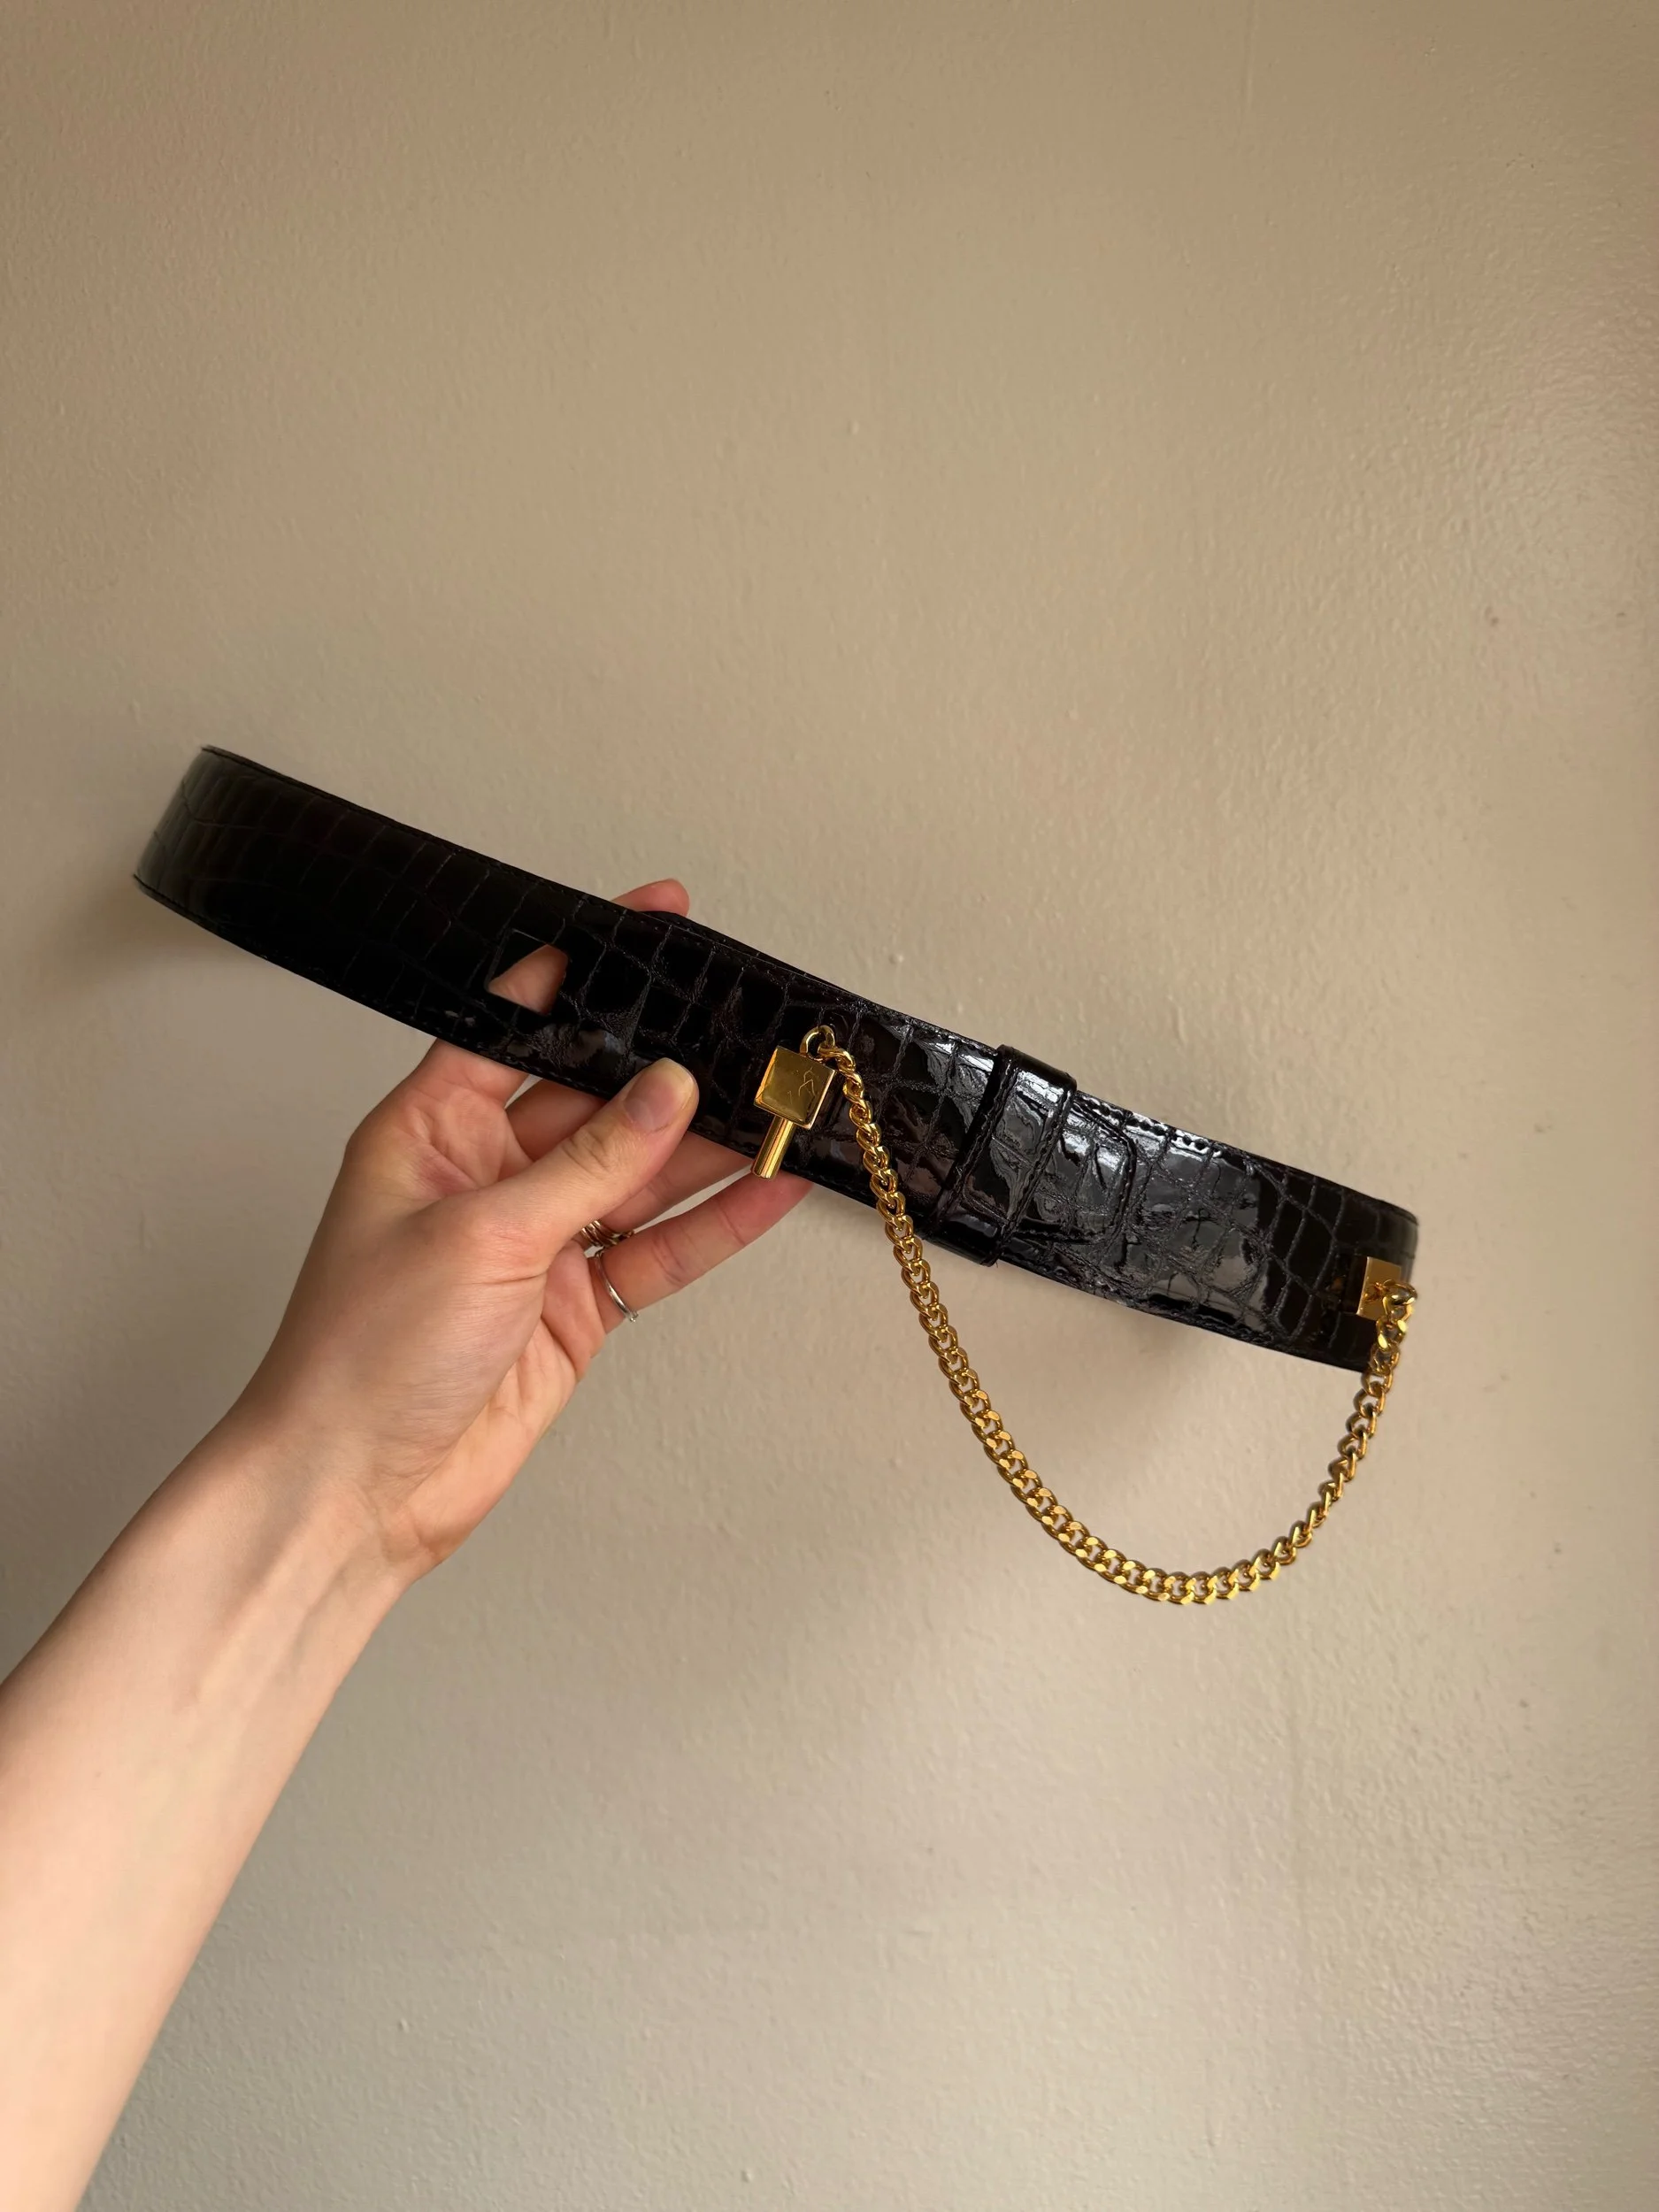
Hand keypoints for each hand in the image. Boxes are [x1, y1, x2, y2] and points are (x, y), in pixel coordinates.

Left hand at [225, 879, 806, 1578]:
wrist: (359, 1490)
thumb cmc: (361, 1355)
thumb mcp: (480, 1232)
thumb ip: (587, 1162)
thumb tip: (665, 1090)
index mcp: (432, 1127)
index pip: (519, 1022)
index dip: (587, 971)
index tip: (652, 926)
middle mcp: (487, 1174)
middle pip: (599, 1099)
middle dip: (673, 1069)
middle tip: (750, 1035)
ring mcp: (538, 1242)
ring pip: (642, 1174)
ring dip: (713, 1147)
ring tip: (786, 1107)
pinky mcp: (578, 1304)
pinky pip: (660, 1248)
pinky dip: (716, 1224)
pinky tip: (770, 1190)